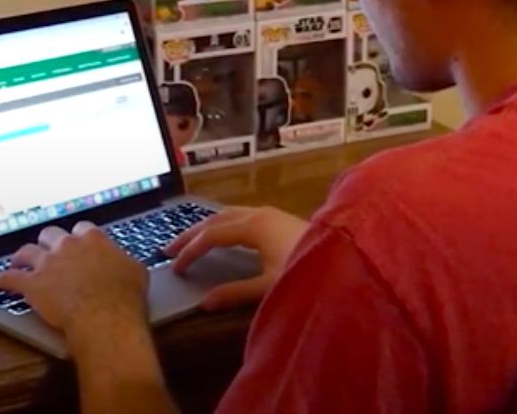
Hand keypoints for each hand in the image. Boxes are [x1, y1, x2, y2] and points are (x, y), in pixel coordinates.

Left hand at [0, 222, 148, 351]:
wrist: (105, 316)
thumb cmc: (124, 295)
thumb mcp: (136, 270)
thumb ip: (123, 260)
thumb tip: (124, 261)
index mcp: (93, 239)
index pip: (82, 228)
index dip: (79, 236)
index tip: (79, 243)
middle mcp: (67, 246)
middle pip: (51, 234)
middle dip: (49, 242)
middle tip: (49, 250)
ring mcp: (47, 263)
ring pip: (28, 251)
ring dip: (23, 256)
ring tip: (19, 260)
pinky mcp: (32, 285)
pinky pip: (10, 279)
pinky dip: (1, 279)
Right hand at [166, 206, 307, 310]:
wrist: (348, 258)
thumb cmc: (309, 270)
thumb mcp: (270, 285)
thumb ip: (235, 293)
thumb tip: (203, 303)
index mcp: (255, 225)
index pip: (212, 234)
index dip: (191, 250)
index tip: (174, 267)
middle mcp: (261, 213)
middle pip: (217, 218)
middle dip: (192, 233)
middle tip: (169, 249)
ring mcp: (272, 213)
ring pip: (230, 214)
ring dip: (208, 227)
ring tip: (190, 241)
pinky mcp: (280, 219)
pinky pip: (242, 216)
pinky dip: (224, 226)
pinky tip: (224, 237)